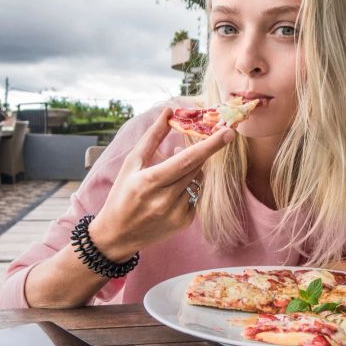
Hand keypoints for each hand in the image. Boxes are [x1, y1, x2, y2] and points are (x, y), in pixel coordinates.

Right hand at [88, 107, 233, 260]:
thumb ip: (152, 137)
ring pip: (198, 181)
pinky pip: (196, 196)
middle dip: (198, 153)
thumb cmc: (122, 194)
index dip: (209, 146)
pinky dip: (188, 188)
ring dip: (190, 171)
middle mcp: (165, 199)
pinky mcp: (184, 223)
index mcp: (150, 181)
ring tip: (168, 176)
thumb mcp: (131, 163)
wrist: (117, 234)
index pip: (187, 160)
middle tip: (185, 147)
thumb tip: (168, 111)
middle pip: (196, 167)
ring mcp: (177, 213)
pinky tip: (170, 194)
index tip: (228, 133)